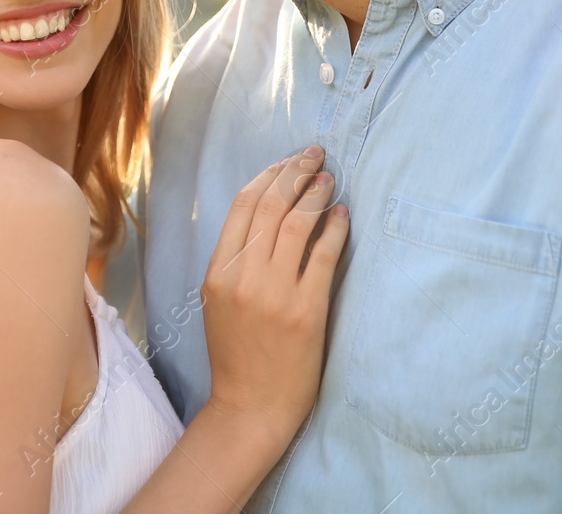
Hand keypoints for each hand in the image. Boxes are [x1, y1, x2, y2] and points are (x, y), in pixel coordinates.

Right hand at [199, 145, 349, 444]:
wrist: (250, 406)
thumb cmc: (237, 354)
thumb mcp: (219, 301)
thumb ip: (235, 260)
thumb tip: (268, 212)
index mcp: (218, 272)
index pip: (245, 206)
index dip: (270, 175)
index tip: (288, 161)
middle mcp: (244, 277)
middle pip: (272, 205)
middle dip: (296, 172)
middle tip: (315, 155)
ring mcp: (275, 294)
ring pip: (298, 224)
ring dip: (317, 194)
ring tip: (330, 180)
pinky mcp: (306, 310)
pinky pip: (323, 256)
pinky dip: (335, 230)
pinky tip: (343, 215)